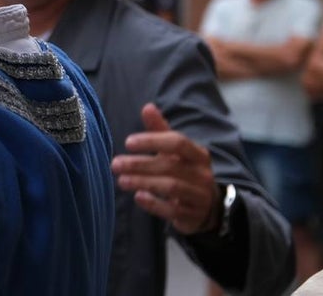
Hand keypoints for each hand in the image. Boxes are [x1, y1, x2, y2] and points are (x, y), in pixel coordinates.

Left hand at [110, 103, 220, 235]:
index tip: (127, 142)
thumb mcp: (176, 151)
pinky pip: (173, 210)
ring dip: (143, 182)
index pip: (177, 142)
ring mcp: (199, 196)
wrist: (208, 206)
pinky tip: (138, 197)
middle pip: (170, 165)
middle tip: (115, 164)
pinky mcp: (193, 215)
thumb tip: (147, 107)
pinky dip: (155, 204)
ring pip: (171, 187)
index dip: (152, 141)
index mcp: (198, 154)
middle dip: (140, 164)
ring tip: (121, 181)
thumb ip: (161, 130)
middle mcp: (202, 174)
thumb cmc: (185, 171)